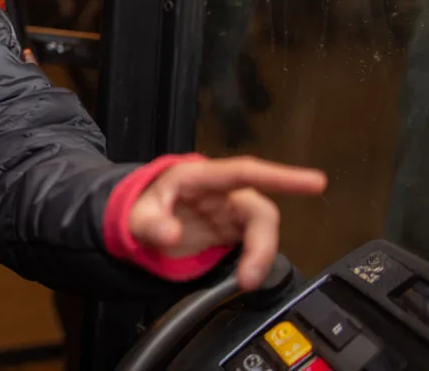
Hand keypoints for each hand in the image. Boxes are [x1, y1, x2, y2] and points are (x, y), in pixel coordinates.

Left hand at [127, 157, 326, 289]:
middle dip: (263, 242)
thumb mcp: (136, 215)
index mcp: (200, 178)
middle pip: (259, 211)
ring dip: (260, 256)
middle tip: (250, 276)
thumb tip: (171, 233)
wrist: (142, 222)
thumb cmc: (144, 207)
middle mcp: (222, 193)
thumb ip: (150, 224)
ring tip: (246, 281)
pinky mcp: (234, 232)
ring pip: (261, 230)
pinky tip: (245, 276)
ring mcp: (230, 213)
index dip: (281, 176)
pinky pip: (255, 245)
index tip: (316, 182)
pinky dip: (254, 262)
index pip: (244, 172)